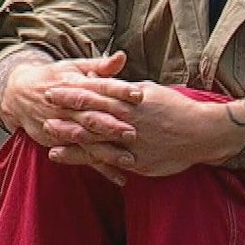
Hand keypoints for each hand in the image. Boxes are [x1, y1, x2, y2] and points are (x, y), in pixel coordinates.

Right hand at [0, 50, 143, 154]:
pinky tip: (119, 178)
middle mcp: (68, 106)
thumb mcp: (73, 67)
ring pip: (87, 140)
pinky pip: (82, 157)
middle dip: (111, 125)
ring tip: (129, 160)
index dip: (118, 90)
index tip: (138, 93)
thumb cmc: (53, 78)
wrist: (18, 94)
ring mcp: (63, 126)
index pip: (99, 86)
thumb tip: (122, 56)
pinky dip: (100, 168)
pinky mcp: (60, 142)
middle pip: (92, 116)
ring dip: (107, 151)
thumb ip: (100, 65)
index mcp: (75, 84)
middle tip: (133, 132)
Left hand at [48, 82, 233, 179]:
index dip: (73, 89)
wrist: (202, 133)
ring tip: (48, 131)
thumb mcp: (152, 92)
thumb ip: (129, 90)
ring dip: (70, 134)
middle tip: (41, 103)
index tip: (53, 85)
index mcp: (131, 100)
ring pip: (95, 137)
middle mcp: (128, 119)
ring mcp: (131, 141)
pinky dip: (85, 158)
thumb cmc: (178, 109)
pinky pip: (106, 160)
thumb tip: (113, 82)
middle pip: (90, 112)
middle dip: (65, 108)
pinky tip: (65, 157)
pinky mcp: (136, 161)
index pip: (96, 91)